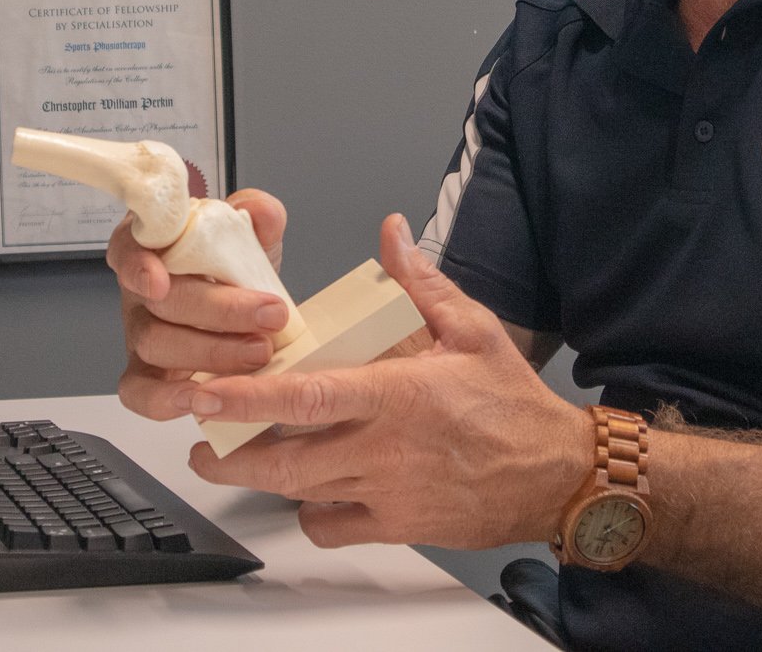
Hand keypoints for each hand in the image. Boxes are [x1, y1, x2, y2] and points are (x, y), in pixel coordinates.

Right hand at [106, 188, 289, 419]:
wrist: (246, 306)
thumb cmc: (233, 265)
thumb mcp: (252, 232)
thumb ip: (259, 213)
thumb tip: (260, 212)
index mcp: (153, 245)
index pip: (129, 248)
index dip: (140, 265)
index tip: (161, 278)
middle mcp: (139, 290)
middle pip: (159, 303)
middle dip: (218, 311)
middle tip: (269, 315)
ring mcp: (140, 334)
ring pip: (155, 346)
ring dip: (211, 352)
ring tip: (259, 352)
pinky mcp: (147, 374)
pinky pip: (140, 393)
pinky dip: (165, 400)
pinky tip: (203, 397)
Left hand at [184, 213, 591, 550]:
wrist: (559, 474)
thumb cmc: (515, 405)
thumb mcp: (473, 329)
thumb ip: (421, 283)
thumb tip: (391, 234)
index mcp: (397, 395)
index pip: (304, 398)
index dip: (245, 398)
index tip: (202, 393)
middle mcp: (384, 449)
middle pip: (283, 463)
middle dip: (229, 456)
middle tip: (202, 441)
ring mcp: (388, 493)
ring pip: (301, 494)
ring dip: (263, 479)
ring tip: (238, 459)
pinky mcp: (397, 524)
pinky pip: (333, 527)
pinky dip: (310, 514)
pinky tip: (307, 493)